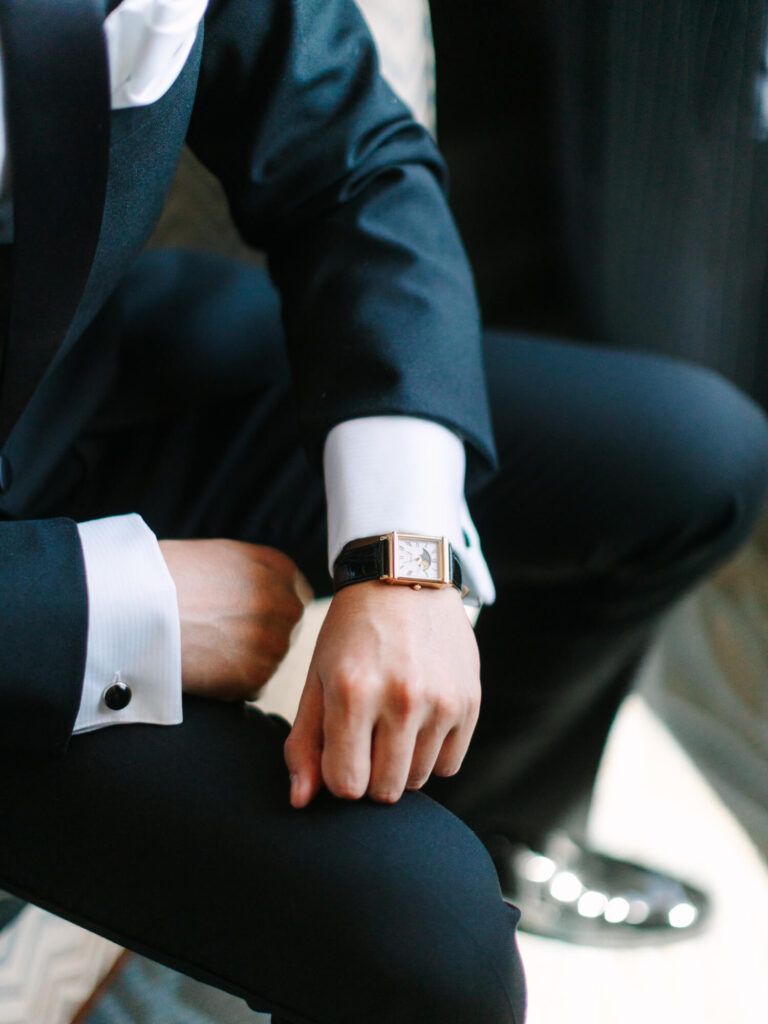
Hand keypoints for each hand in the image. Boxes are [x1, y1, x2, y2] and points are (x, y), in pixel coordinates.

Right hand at [159, 539, 312, 700]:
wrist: (134, 605)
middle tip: (218, 634)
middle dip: (260, 636)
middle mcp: (285, 604)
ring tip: (204, 646)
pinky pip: (251, 687)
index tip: (244, 615)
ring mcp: (274, 642)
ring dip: (244, 661)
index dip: (270, 610)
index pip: (295, 596)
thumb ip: (259, 576)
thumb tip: (277, 598)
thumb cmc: (169, 576)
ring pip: (270, 660)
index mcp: (280, 569)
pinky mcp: (255, 678)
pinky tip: (202, 665)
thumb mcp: (225, 557)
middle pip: (286, 631)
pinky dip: (230, 684)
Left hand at [284, 582, 479, 806]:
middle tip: (366, 740)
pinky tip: (420, 721)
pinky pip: (449, 764)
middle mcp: (401, 699)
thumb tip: (300, 801)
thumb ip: (305, 741)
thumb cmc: (352, 630)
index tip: (340, 752)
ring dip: (401, 765)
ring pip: (418, 781)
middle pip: (385, 791)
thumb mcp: (318, 676)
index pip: (346, 785)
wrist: (406, 577)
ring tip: (392, 725)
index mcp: (353, 692)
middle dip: (370, 776)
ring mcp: (441, 701)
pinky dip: (432, 754)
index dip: (339, 777)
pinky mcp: (470, 701)